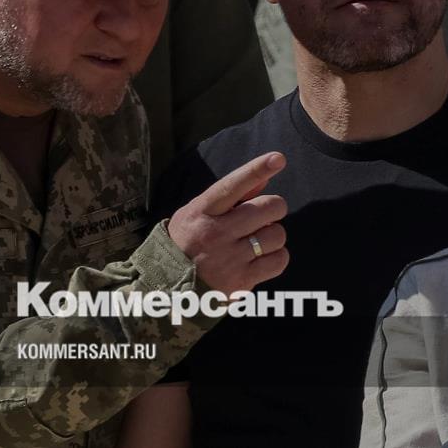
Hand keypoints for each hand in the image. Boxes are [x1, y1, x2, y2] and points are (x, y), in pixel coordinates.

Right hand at [167, 152, 288, 294]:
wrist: (168, 288)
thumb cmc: (186, 243)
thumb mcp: (197, 214)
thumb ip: (231, 196)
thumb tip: (264, 177)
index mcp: (202, 211)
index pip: (232, 185)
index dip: (256, 169)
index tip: (277, 159)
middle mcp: (216, 233)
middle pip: (267, 208)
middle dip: (274, 208)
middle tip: (265, 216)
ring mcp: (230, 258)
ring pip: (277, 234)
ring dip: (273, 235)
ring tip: (258, 241)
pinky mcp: (242, 280)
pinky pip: (279, 261)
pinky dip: (277, 257)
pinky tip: (262, 258)